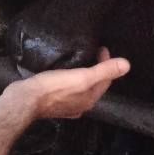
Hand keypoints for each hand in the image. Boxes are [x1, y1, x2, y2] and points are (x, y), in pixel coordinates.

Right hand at [8, 47, 129, 120]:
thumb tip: (127, 65)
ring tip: (79, 62)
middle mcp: (81, 105)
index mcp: (90, 99)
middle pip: (94, 85)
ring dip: (84, 76)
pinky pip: (68, 92)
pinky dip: (71, 83)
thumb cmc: (54, 87)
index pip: (106, 79)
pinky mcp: (53, 104)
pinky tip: (64, 79)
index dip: (107, 62)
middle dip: (97, 69)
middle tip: (92, 52)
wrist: (26, 100)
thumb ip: (104, 71)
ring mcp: (67, 106)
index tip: (102, 47)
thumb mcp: (82, 77)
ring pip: (81, 89)